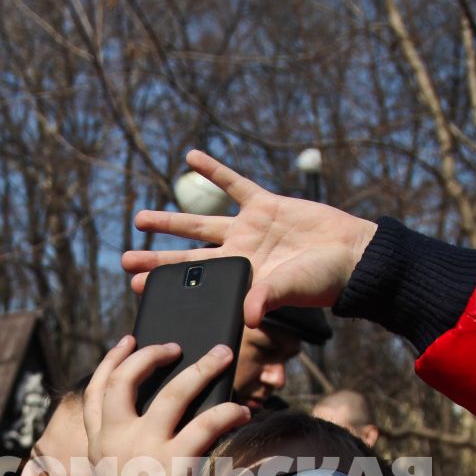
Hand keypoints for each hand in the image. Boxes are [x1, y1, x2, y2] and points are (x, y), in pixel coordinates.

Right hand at [82, 336, 248, 475]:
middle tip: (175, 345)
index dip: (112, 361)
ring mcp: (146, 449)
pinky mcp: (177, 462)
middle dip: (150, 354)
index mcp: (100, 445)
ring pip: (175, 391)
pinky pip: (208, 422)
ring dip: (203, 367)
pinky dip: (229, 411)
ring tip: (222, 354)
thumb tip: (171, 408)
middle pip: (126, 379)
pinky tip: (242, 411)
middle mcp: (117, 441)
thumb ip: (132, 446)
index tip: (127, 342)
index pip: (96, 390)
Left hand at [122, 149, 379, 327]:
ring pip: (200, 223)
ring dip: (170, 220)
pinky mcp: (265, 204)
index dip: (165, 282)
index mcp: (240, 277)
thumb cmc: (323, 280)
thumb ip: (266, 299)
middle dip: (155, 257)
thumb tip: (248, 317)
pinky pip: (233, 184)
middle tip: (124, 259)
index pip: (193, 282)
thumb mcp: (290, 290)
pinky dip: (213, 170)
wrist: (351, 256)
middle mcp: (239, 253)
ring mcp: (249, 228)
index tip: (134, 286)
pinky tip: (191, 157)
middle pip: (186, 255)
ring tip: (139, 219)